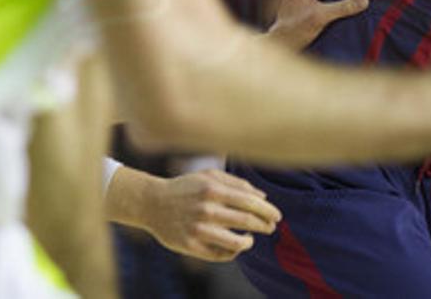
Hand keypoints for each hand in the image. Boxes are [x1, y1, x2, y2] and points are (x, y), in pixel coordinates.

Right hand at [142, 168, 281, 261]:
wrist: (152, 203)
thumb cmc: (187, 187)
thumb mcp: (210, 176)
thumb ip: (237, 183)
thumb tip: (263, 197)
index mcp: (214, 190)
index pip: (251, 202)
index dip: (268, 211)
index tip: (278, 216)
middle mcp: (206, 210)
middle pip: (247, 221)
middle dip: (265, 226)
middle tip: (272, 228)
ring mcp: (198, 230)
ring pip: (235, 243)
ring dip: (249, 242)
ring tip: (252, 239)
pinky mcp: (190, 246)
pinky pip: (218, 255)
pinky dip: (232, 252)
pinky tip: (236, 246)